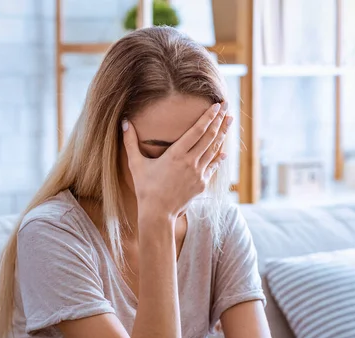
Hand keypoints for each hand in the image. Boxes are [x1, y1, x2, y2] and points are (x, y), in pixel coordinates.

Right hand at [122, 102, 231, 218]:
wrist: (158, 214)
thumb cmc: (145, 188)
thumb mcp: (136, 164)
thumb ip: (130, 142)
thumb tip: (124, 122)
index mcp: (176, 154)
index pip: (196, 131)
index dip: (208, 117)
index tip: (216, 106)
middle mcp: (190, 162)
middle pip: (210, 137)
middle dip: (220, 120)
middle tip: (227, 107)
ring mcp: (198, 174)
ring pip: (214, 150)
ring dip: (223, 134)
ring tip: (230, 121)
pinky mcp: (201, 184)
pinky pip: (212, 167)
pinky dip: (219, 158)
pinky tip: (224, 153)